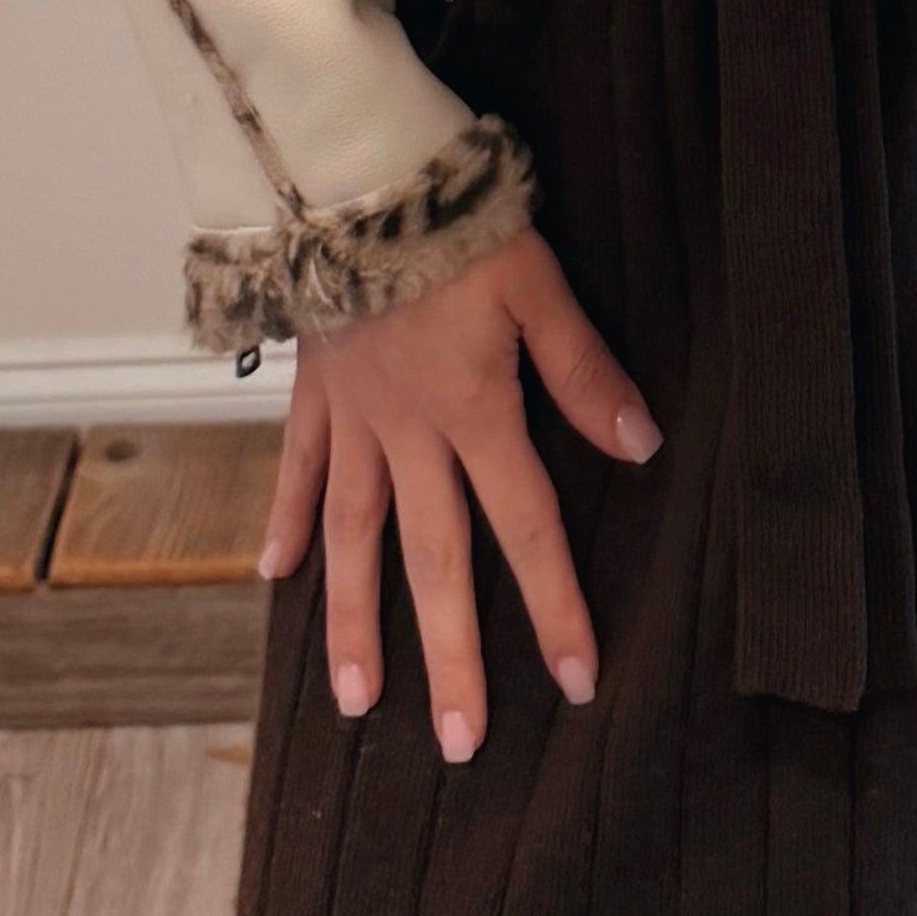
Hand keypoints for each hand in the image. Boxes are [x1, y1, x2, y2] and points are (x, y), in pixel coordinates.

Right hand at [257, 227, 659, 756]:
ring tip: (359, 702)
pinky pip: (294, 466)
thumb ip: (584, 370)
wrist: (355, 172)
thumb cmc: (458, 221)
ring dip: (355, 621)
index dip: (553, 607)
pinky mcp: (312, 389)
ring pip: (351, 537)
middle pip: (432, 561)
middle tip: (459, 743)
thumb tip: (643, 444)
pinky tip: (273, 575)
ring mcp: (352, 417)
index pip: (524, 528)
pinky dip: (282, 520)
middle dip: (448, 656)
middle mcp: (408, 433)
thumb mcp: (538, 284)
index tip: (575, 682)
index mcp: (473, 411)